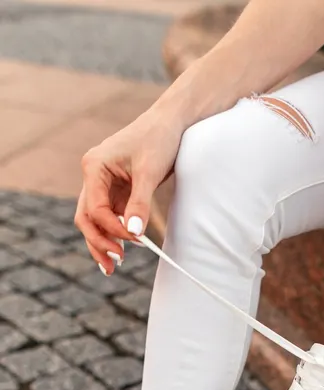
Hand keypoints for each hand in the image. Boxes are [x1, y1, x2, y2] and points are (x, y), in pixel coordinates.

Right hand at [74, 109, 182, 273]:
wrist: (171, 123)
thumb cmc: (158, 139)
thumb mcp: (150, 172)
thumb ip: (140, 204)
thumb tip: (133, 234)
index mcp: (94, 167)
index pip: (95, 208)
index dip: (113, 228)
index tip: (135, 240)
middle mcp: (93, 176)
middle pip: (86, 217)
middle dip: (98, 242)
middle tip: (115, 263)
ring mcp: (103, 184)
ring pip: (94, 220)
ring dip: (102, 242)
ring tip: (112, 267)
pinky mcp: (117, 191)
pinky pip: (109, 217)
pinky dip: (113, 233)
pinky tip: (119, 250)